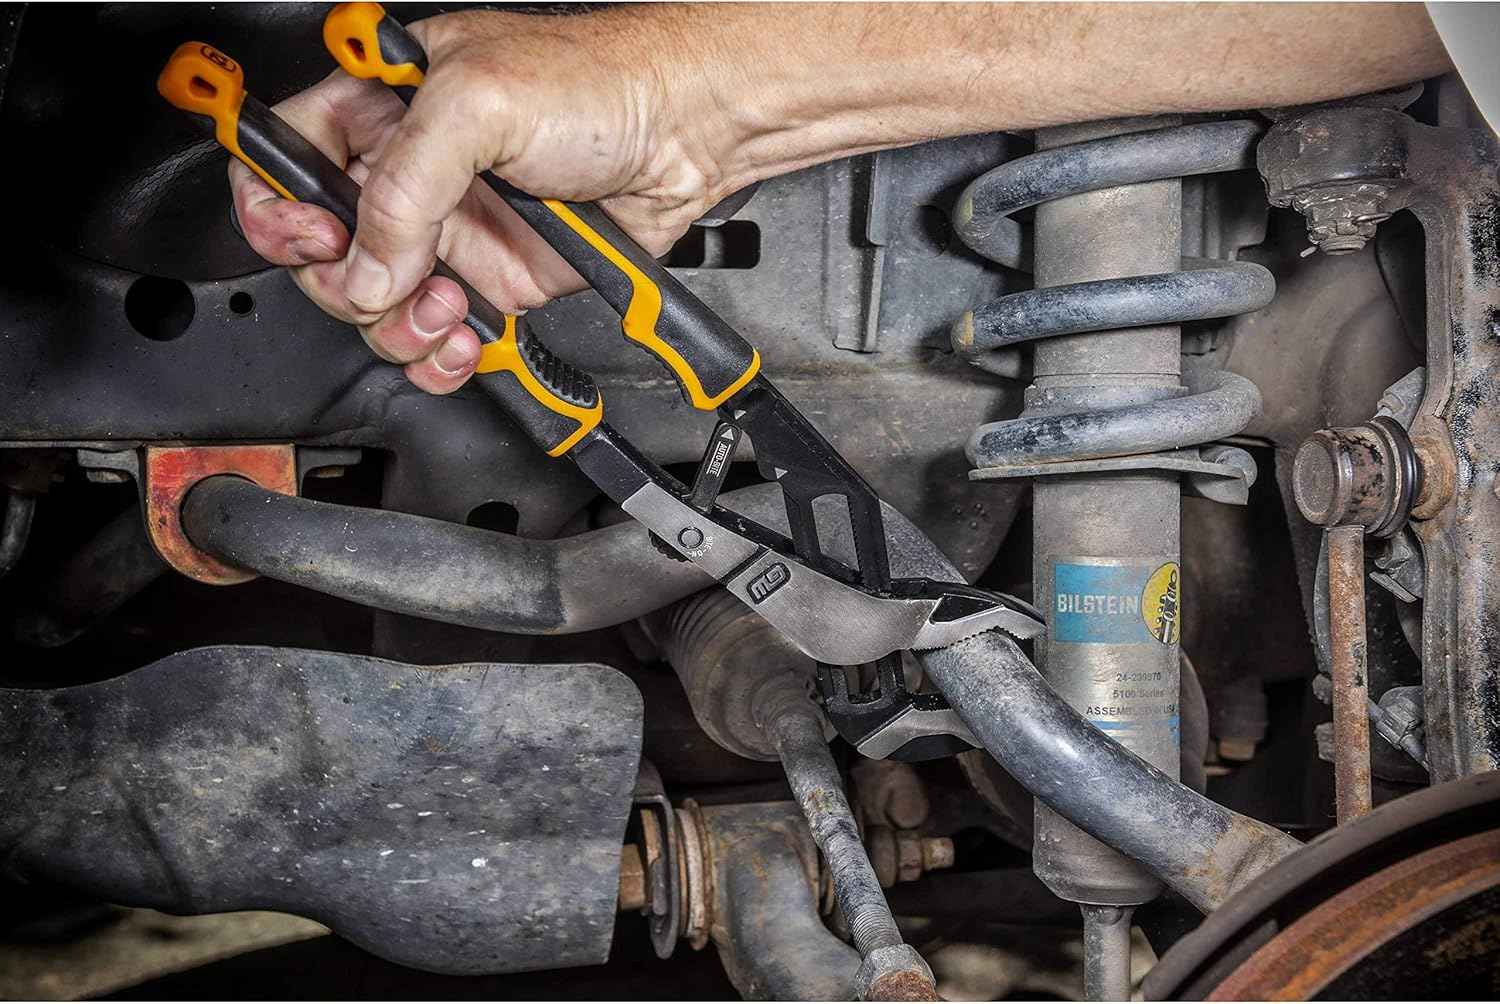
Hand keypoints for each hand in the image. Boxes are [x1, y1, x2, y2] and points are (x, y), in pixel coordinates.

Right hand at [229, 7, 731, 392]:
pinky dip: (438, 355)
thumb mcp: (479, 104)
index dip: (275, 206)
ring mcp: (448, 232)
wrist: (683, 134)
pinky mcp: (491, 280)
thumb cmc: (597, 83)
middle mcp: (406, 174)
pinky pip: (435, 336)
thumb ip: (407, 183)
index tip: (312, 235)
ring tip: (447, 304)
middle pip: (322, 253)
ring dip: (398, 325)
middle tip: (395, 276)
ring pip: (375, 307)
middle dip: (348, 282)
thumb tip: (370, 263)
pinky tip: (463, 339)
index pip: (281, 159)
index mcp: (379, 106)